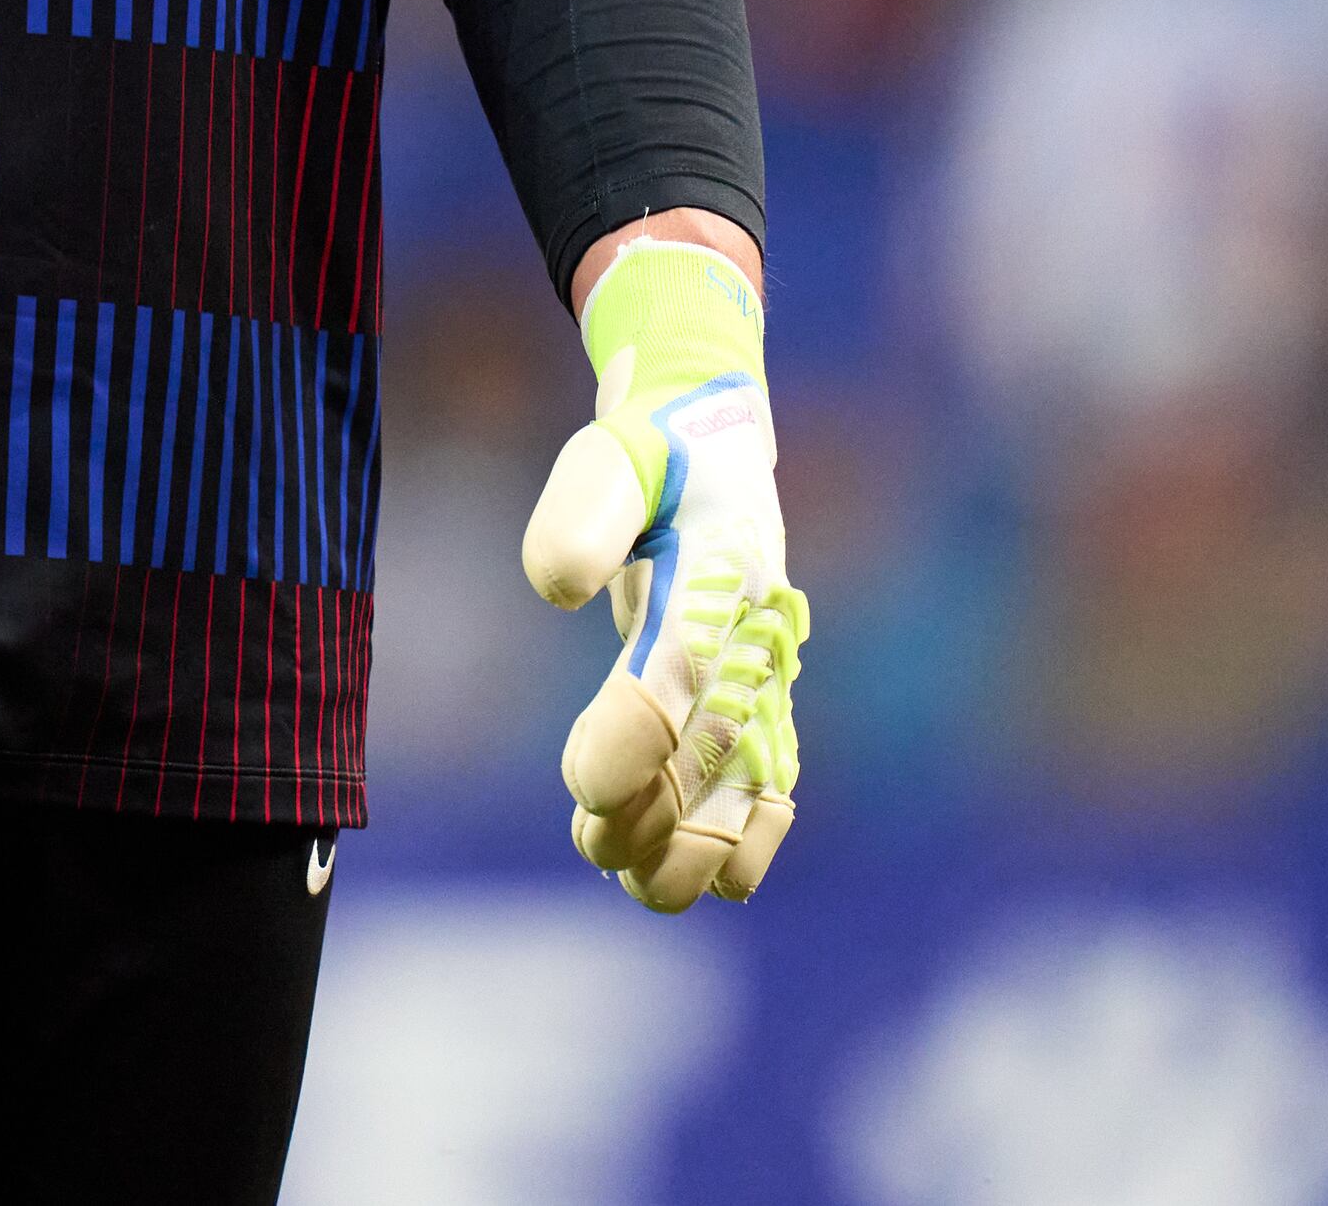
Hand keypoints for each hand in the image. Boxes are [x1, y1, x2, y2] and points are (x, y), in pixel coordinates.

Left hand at [520, 240, 804, 911]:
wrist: (712, 451)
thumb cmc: (650, 453)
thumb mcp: (612, 455)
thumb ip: (584, 513)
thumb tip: (558, 588)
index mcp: (729, 568)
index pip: (687, 667)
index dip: (639, 735)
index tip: (585, 788)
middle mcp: (761, 635)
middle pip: (722, 752)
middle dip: (660, 815)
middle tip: (593, 841)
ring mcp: (769, 678)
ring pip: (749, 791)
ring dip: (690, 846)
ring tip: (619, 865)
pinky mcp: (763, 707)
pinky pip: (769, 793)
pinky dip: (734, 846)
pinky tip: (681, 875)